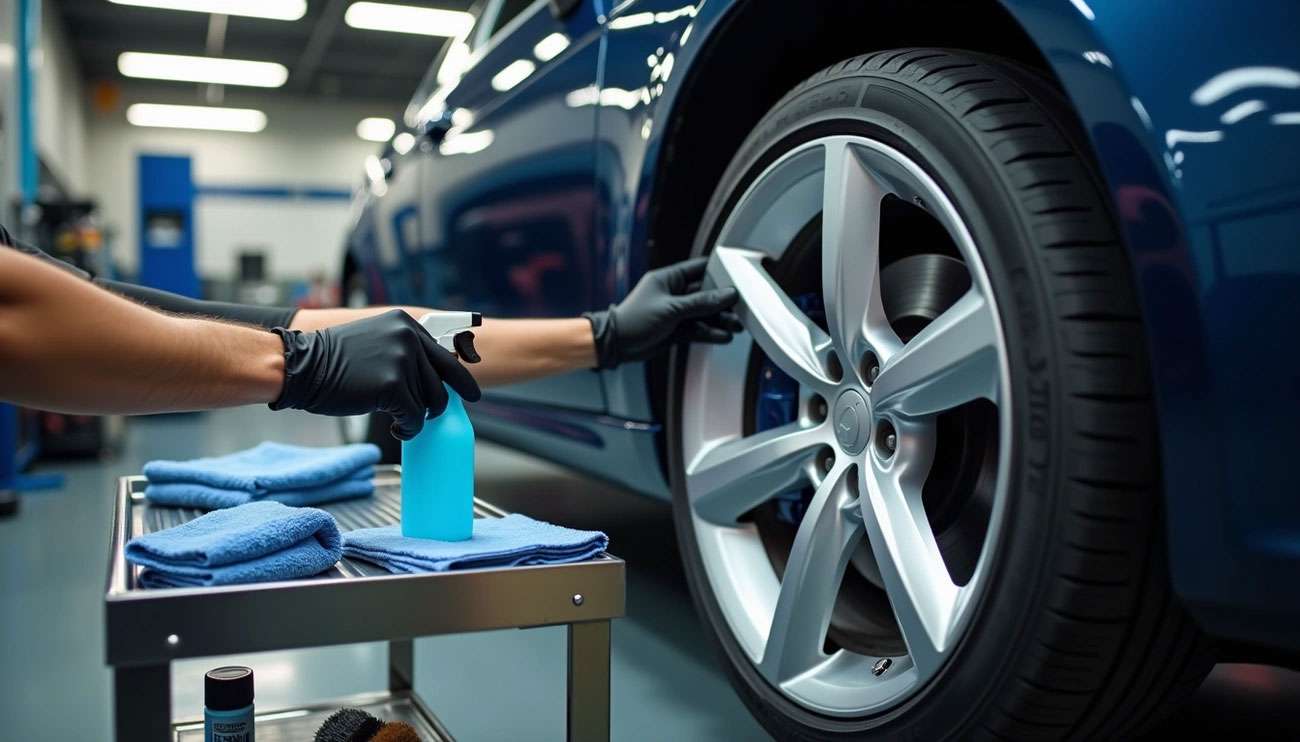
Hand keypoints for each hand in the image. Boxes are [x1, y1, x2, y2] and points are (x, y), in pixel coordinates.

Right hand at [270, 309, 480, 439]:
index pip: (446, 356)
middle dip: (435, 405)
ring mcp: (401, 360)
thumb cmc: (332, 360)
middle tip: (421, 416)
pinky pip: (414, 417)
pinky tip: (396, 429)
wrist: (300, 366)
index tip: (472, 394)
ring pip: (429, 402)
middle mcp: (408, 338)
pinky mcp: (391, 385)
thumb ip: (404, 351)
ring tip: (399, 421)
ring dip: (417, 418)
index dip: (461, 379)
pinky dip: (409, 430)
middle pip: (442, 383)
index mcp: (406, 325)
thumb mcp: (376, 341)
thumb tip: (432, 377)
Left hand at [584, 257, 740, 368]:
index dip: (719, 271)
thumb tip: (727, 294)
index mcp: (669, 278)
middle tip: (741, 308)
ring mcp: (675, 312)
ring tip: (736, 327)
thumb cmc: (635, 319)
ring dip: (719, 321)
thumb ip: (701, 302)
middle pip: (705, 294)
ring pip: (703, 314)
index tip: (738, 275)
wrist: (616, 345)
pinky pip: (697, 329)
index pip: (699, 268)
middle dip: (723, 302)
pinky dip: (710, 333)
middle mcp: (674, 293)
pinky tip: (723, 337)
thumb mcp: (672, 309)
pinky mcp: (676, 330)